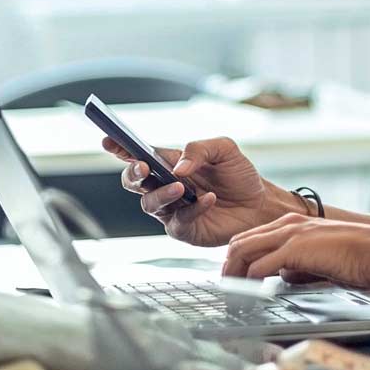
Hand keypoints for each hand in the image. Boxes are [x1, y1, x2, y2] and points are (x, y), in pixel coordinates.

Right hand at [108, 136, 298, 246]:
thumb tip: (179, 166)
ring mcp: (172, 210)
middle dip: (132, 173)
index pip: (138, 154)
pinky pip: (178, 221)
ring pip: (149, 204)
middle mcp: (165, 187)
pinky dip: (193, 209)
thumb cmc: (240, 176)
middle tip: (143, 167)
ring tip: (182, 186)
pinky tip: (208, 199)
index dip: (120, 147)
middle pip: (133, 181)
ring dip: (162, 193)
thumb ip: (199, 149)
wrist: (261, 205)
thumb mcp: (224, 150)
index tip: (109, 139)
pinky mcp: (184, 230)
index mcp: (169, 164)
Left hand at [221, 214, 369, 290]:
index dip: (238, 258)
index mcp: (294, 224)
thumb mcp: (320, 259)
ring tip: (229, 292)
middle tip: (225, 286)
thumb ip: (299, 266)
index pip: (253, 238)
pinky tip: (246, 294)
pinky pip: (259, 267)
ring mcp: (290, 235)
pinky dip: (248, 282)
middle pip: (241, 242)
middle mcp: (288, 225)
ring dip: (232, 273)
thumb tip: (283, 278)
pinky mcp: (295, 250)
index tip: (233, 276)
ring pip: (244, 251)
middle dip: (228, 266)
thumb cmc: (359, 256)